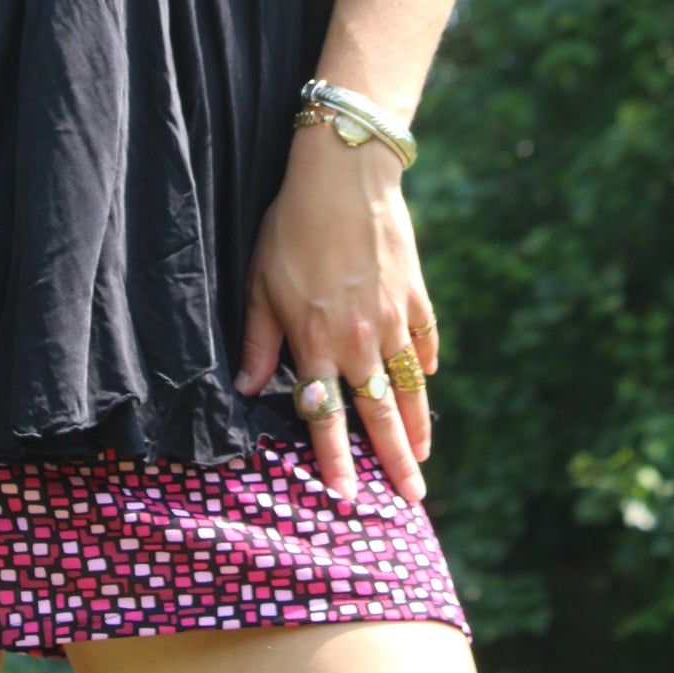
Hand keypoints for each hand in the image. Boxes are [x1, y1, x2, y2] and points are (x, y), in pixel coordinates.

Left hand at [233, 125, 437, 502]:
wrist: (344, 174)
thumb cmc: (291, 226)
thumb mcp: (261, 283)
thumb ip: (259, 341)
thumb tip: (246, 389)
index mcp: (317, 343)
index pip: (325, 417)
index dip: (335, 461)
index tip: (348, 498)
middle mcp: (359, 340)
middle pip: (378, 413)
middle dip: (394, 460)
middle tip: (411, 498)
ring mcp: (393, 318)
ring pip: (409, 384)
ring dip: (416, 424)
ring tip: (423, 455)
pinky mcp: (415, 293)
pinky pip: (425, 338)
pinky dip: (426, 362)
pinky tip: (427, 379)